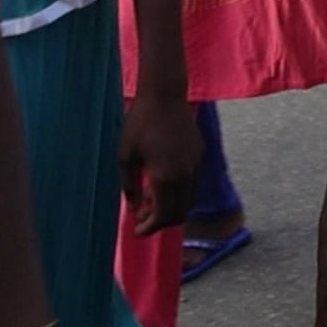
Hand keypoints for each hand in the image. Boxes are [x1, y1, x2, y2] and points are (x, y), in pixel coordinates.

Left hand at [119, 95, 199, 235]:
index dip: (149, 228)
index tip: (136, 231)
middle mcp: (185, 175)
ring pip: (189, 200)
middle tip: (141, 218)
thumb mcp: (125, 157)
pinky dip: (179, 192)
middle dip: (160, 222)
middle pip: (180, 213)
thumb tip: (133, 208)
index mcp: (164, 177)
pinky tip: (162, 183)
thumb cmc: (139, 124)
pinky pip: (193, 184)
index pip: (163, 216)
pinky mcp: (201, 155)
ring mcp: (196, 165)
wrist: (164, 96)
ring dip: (171, 207)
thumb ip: (129, 186)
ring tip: (150, 200)